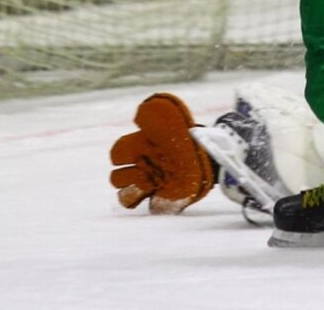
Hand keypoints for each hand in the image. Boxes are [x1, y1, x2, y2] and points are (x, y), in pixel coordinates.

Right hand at [110, 93, 215, 213]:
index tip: (139, 150)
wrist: (208, 148)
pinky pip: (152, 208)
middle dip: (127, 176)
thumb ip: (148, 113)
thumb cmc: (184, 133)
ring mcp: (153, 184)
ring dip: (134, 191)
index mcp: (139, 149)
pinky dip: (156, 202)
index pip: (116, 156)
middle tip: (145, 170)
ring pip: (126, 197)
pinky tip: (167, 191)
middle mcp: (142, 167)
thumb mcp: (166, 114)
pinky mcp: (166, 198)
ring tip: (151, 183)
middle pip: (116, 179)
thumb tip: (137, 117)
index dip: (123, 155)